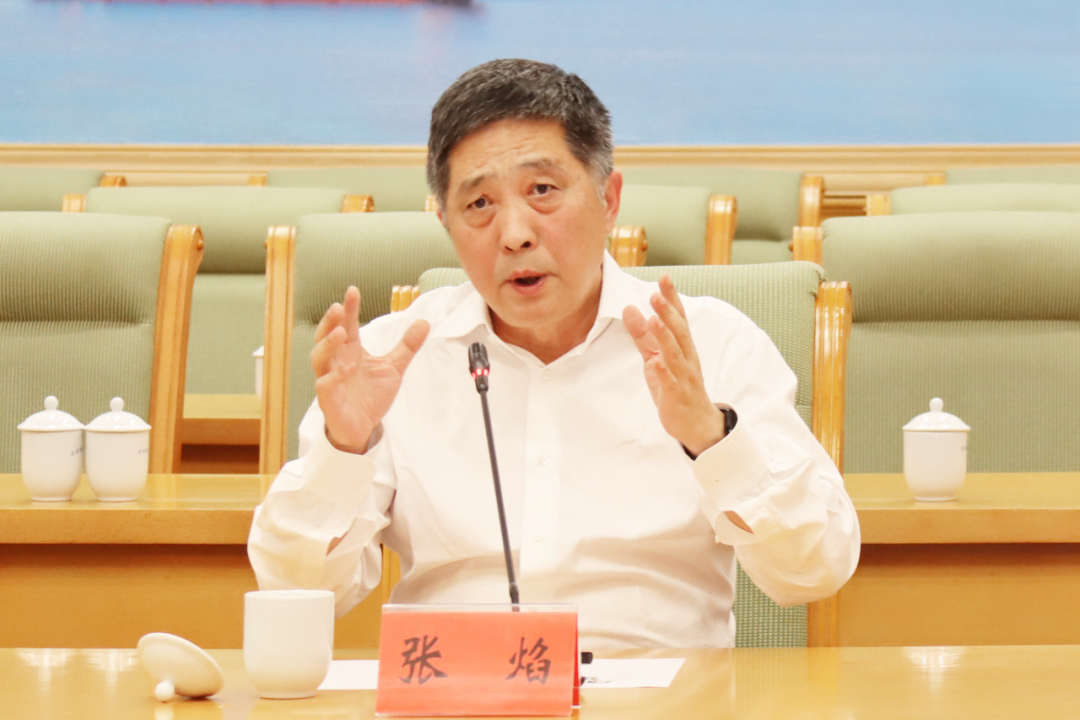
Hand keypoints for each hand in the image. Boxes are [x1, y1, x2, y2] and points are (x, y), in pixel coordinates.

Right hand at [310, 286, 428, 453]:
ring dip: (327, 344)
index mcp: (350, 350)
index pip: (347, 324)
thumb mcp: (393, 367)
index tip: (353, 290)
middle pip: (326, 336)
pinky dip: (335, 375)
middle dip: (330, 321)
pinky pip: (325, 385)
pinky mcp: (329, 400)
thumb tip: (424, 322)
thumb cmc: (371, 395)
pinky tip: (349, 367)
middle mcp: (337, 362)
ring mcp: (330, 379)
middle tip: (338, 307)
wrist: (363, 427)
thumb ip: (407, 346)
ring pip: (319, 358)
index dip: (349, 308)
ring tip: (340, 332)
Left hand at [623, 274, 725, 457]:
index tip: (664, 278)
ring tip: (654, 320)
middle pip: (679, 332)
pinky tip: (655, 362)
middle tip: (656, 294)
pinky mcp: (675, 396)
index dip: (672, 299)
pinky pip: (670, 383)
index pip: (678, 318)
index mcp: (682, 348)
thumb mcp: (655, 357)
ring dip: (665, 337)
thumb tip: (630, 309)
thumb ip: (643, 335)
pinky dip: (663, 373)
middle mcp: (686, 359)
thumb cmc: (676, 386)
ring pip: (675, 355)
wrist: (696, 423)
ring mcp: (682, 377)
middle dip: (668, 313)